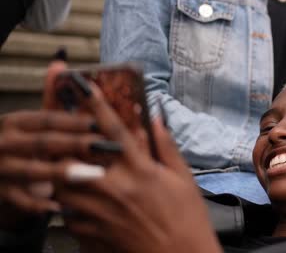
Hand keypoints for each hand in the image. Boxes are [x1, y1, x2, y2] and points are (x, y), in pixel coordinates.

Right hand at [0, 62, 100, 227]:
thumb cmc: (23, 145)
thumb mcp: (32, 122)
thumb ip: (49, 96)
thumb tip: (60, 62)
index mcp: (15, 122)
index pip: (47, 119)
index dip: (74, 120)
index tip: (100, 123)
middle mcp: (5, 143)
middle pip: (44, 142)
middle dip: (77, 144)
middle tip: (106, 147)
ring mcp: (2, 169)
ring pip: (33, 170)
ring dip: (63, 173)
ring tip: (91, 175)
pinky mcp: (1, 193)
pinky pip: (21, 201)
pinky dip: (40, 205)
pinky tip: (62, 208)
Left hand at [54, 82, 221, 252]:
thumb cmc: (186, 218)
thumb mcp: (183, 178)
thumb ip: (165, 146)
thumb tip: (155, 119)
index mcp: (140, 170)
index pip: (113, 130)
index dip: (97, 106)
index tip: (85, 87)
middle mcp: (116, 187)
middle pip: (75, 156)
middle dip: (67, 142)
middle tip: (66, 133)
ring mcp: (100, 211)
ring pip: (65, 184)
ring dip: (65, 174)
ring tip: (72, 169)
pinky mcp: (91, 231)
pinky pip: (67, 213)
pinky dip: (68, 204)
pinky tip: (79, 200)